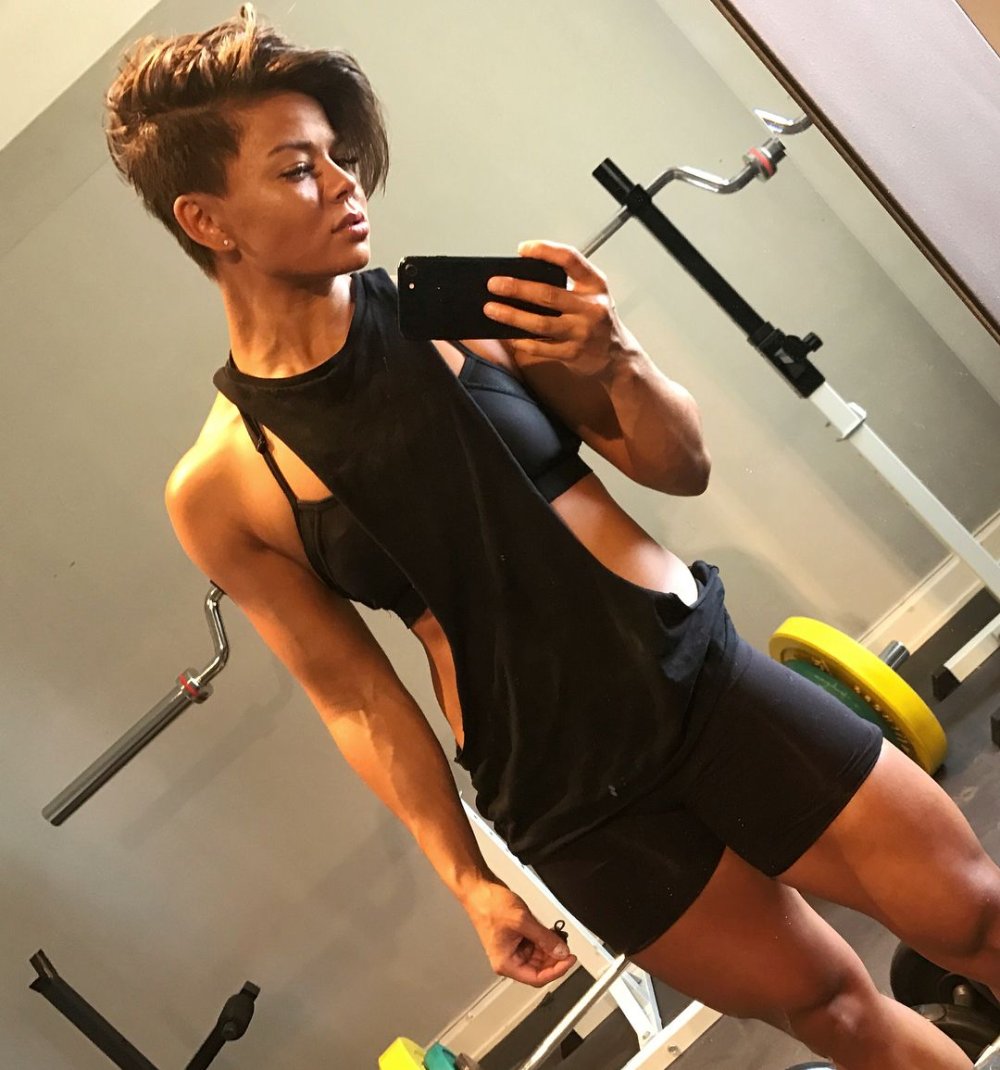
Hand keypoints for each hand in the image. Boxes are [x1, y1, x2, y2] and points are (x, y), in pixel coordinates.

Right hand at [463, 881, 576, 986]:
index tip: (568, 960)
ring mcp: (512, 948)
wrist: (479, 890)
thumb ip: (544, 938)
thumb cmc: (489, 905)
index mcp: (506, 963)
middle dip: (554, 958)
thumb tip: (561, 951)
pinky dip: (544, 939)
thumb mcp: (522, 921)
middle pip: (538, 969)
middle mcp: (509, 959)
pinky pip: (534, 945)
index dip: (556, 971)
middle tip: (566, 947)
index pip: (536, 978)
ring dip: (550, 948)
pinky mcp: (516, 938)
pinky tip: (550, 931)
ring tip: (559, 936)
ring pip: (538, 957)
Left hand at [483, 240, 632, 375]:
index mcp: (595, 284)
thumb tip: (520, 278)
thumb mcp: (591, 294)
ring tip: (491, 309)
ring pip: (540, 324)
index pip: (570, 259)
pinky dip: (521, 341)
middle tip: (493, 284)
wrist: (617, 356)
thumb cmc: (597, 319)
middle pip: (548, 294)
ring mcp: (582, 332)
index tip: (522, 249)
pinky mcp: (573, 354)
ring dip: (512, 315)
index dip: (545, 251)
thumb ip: (567, 284)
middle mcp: (591, 307)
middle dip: (516, 288)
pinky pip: (540, 347)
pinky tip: (507, 335)